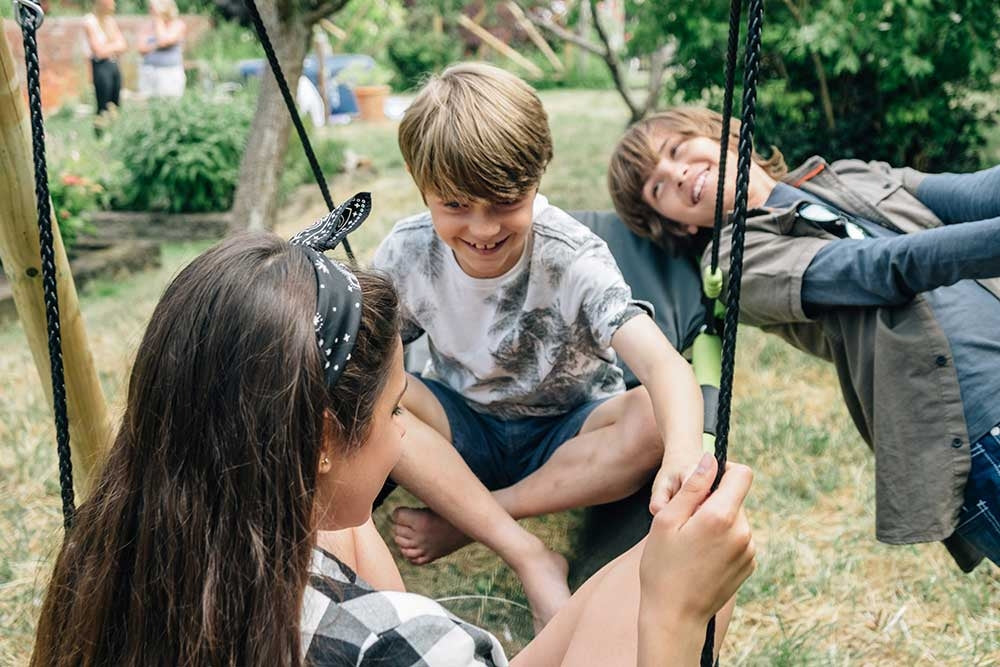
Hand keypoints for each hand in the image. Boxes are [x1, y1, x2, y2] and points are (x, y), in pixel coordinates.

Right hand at [639, 454, 755, 625]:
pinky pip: (738, 538)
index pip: (742, 474)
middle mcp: (743, 532)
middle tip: (686, 524)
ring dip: (718, 521)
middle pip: (735, 497)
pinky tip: (702, 557)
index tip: (704, 483)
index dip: (724, 471)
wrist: (675, 617)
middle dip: (713, 501)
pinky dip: (723, 540)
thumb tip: (710, 460)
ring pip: (735, 518)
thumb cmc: (663, 568)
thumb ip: (692, 488)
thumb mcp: (667, 521)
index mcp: (721, 516)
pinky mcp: (749, 564)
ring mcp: (749, 550)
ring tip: (692, 544)